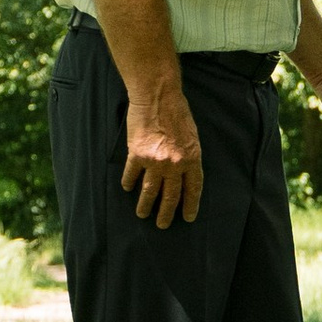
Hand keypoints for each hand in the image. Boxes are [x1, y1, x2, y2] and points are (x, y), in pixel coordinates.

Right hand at [123, 89, 204, 229]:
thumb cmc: (178, 112)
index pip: (193, 189)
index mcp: (192, 159)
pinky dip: (129, 183)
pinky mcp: (137, 154)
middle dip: (166, 213)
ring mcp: (155, 161)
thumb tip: (184, 174)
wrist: (158, 96)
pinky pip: (132, 175)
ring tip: (142, 214)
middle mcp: (174, 164)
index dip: (190, 205)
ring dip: (145, 205)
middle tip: (163, 225)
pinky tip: (128, 188)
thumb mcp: (192, 136)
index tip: (187, 217)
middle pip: (170, 196)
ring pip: (149, 191)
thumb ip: (189, 156)